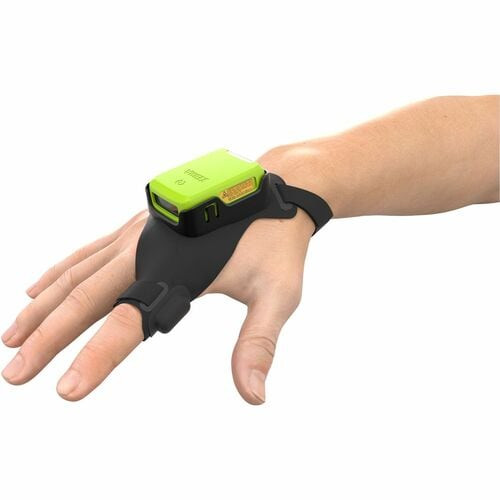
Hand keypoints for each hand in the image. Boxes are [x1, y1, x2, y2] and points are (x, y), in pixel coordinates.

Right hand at [2, 164, 314, 403]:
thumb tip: (254, 396)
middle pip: (86, 297)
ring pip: (78, 273)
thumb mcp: (278, 293)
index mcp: (177, 269)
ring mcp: (139, 234)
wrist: (271, 188)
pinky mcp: (139, 227)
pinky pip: (88, 252)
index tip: (64, 389)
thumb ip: (259, 343)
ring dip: (44, 306)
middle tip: (14, 372)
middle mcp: (148, 249)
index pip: (127, 322)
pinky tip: (40, 286)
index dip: (94, 357)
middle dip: (47, 337)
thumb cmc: (276, 241)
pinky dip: (60, 271)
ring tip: (12, 335)